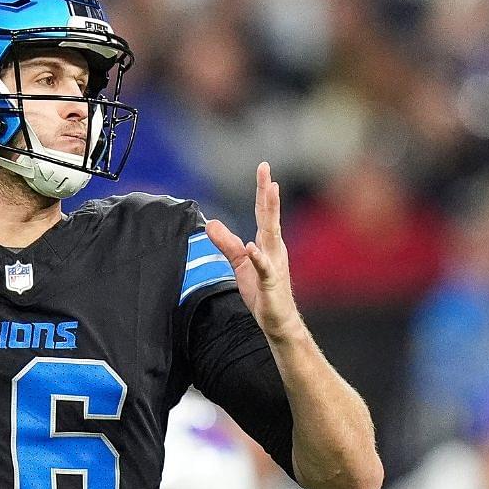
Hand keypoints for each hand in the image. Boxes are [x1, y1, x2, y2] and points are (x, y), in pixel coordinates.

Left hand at [204, 162, 303, 341]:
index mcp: (267, 243)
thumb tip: (211, 223)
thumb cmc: (262, 290)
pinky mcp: (270, 283)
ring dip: (270, 214)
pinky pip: (264, 268)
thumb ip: (226, 243)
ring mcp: (274, 264)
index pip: (263, 212)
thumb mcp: (239, 263)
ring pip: (271, 235)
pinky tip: (253, 247)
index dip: (262, 191)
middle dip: (268, 193)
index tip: (264, 168)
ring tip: (270, 193)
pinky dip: (259, 257)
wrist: (277, 319)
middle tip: (266, 170)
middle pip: (269, 216)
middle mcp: (274, 249)